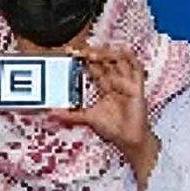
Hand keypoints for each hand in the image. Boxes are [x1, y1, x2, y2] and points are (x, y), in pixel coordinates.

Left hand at [57, 46, 157, 180]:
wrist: (128, 139)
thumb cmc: (113, 129)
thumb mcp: (87, 119)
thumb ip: (71, 115)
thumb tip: (52, 112)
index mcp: (105, 87)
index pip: (94, 68)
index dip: (84, 59)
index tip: (71, 53)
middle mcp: (116, 82)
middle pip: (105, 61)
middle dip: (93, 53)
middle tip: (80, 51)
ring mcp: (127, 83)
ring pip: (119, 61)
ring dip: (107, 55)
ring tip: (93, 54)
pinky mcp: (137, 87)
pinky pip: (136, 70)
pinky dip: (130, 60)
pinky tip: (121, 52)